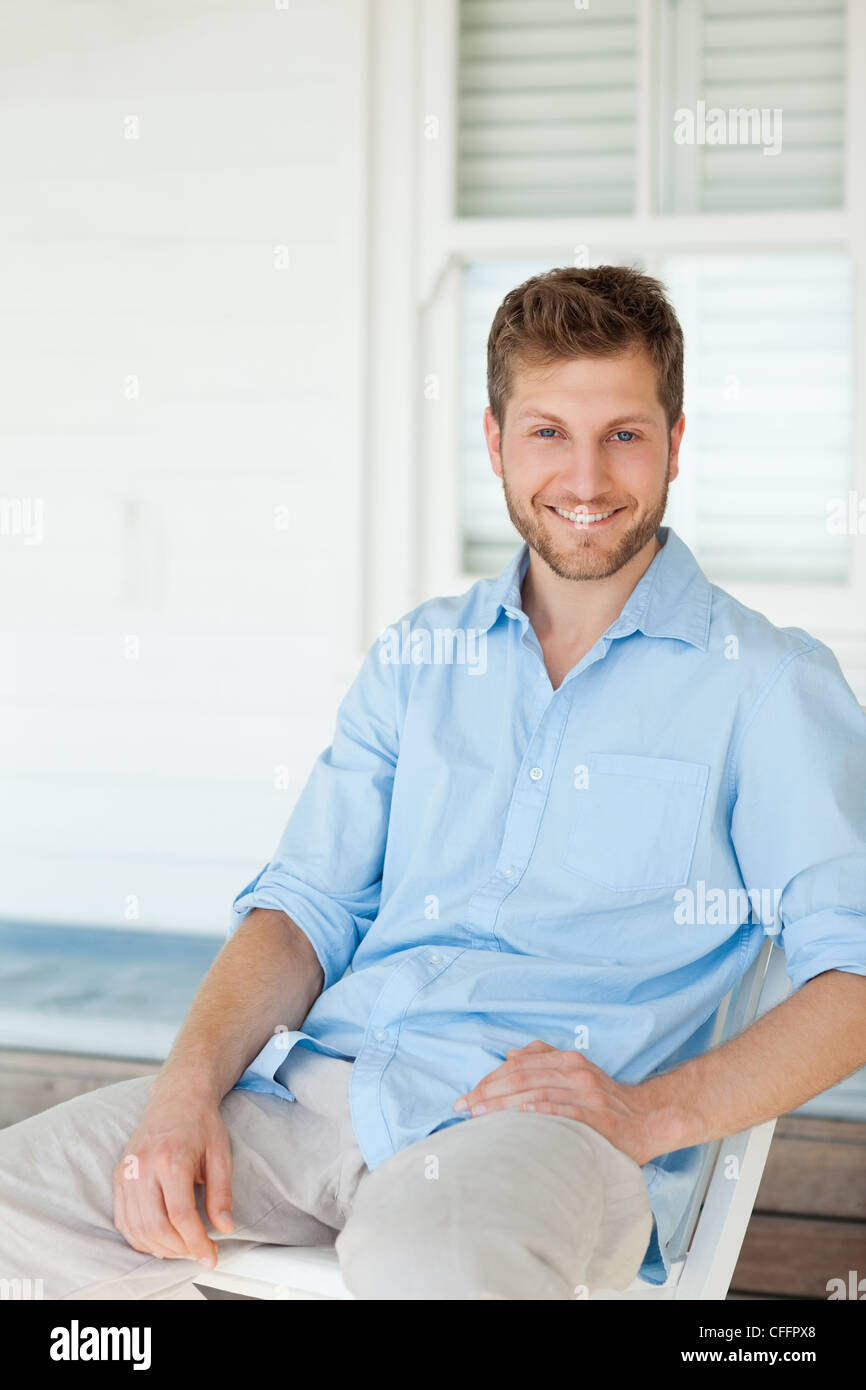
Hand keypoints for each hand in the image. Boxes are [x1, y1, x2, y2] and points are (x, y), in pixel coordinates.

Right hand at [112, 1078, 235, 1269]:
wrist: (177, 1095)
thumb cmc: (201, 1122)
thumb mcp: (221, 1154)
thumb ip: (221, 1193)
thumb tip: (224, 1227)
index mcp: (172, 1159)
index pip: (181, 1216)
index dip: (196, 1243)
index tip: (210, 1256)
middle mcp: (143, 1166)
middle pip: (155, 1226)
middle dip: (179, 1249)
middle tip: (198, 1252)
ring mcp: (127, 1171)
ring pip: (136, 1227)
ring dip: (159, 1248)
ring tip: (181, 1248)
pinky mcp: (119, 1175)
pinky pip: (123, 1219)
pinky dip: (139, 1237)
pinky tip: (158, 1240)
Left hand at [452, 1040, 669, 1166]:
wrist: (650, 1119)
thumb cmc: (607, 1100)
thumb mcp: (578, 1072)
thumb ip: (545, 1060)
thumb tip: (509, 1056)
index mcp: (568, 1061)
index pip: (519, 1066)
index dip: (488, 1080)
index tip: (466, 1096)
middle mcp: (577, 1074)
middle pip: (522, 1078)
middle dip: (487, 1093)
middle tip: (463, 1108)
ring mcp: (589, 1096)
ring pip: (537, 1094)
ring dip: (503, 1105)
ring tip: (478, 1117)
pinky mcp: (600, 1120)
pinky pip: (565, 1113)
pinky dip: (540, 1113)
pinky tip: (519, 1117)